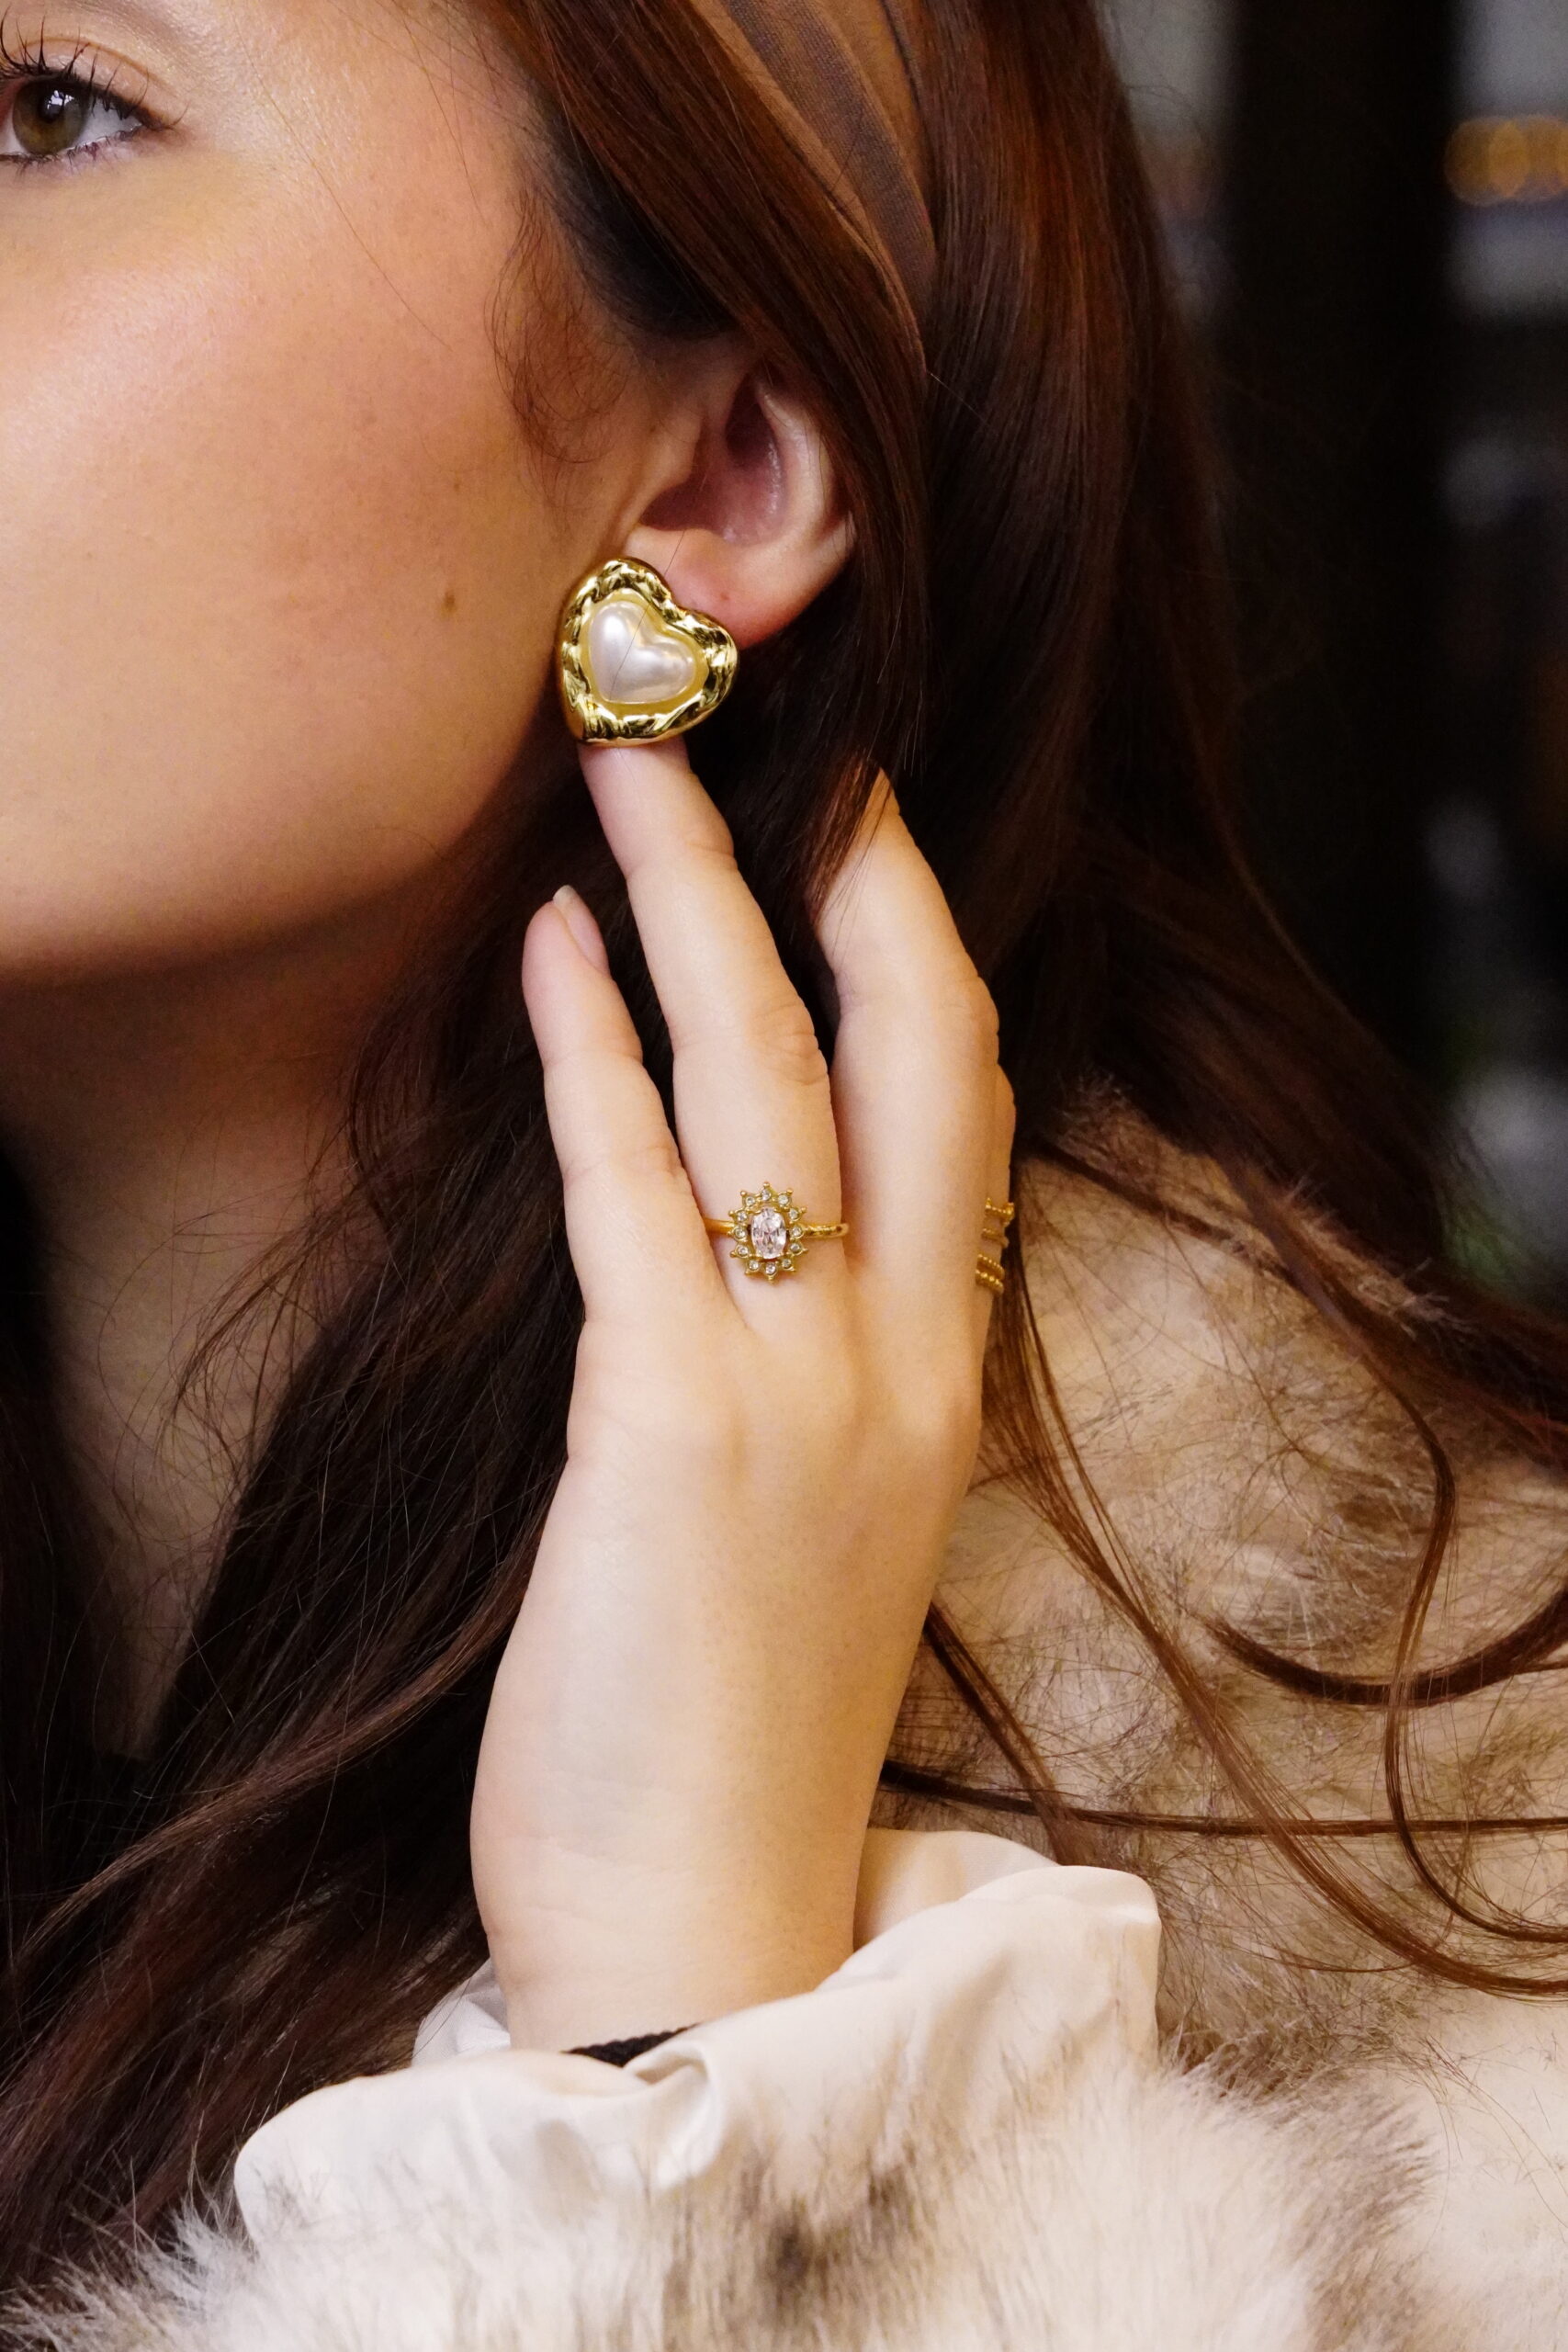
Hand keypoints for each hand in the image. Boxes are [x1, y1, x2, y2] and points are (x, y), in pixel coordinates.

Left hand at [471, 738, 1013, 2050]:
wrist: (700, 1925)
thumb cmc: (736, 1725)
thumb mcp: (826, 1521)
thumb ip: (814, 1366)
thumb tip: (735, 1225)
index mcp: (943, 1379)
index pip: (968, 1110)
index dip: (923, 949)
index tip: (866, 831)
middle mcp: (900, 1360)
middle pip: (909, 1051)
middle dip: (842, 875)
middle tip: (769, 742)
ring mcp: (802, 1387)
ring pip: (769, 1084)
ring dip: (694, 907)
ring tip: (624, 782)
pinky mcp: (672, 1426)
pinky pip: (635, 1191)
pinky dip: (591, 1054)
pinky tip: (550, 953)